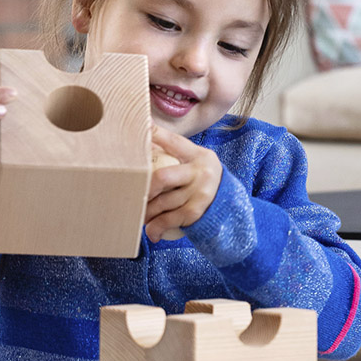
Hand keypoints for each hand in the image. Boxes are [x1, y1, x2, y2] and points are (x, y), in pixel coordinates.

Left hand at [144, 124, 221, 242]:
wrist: (230, 203)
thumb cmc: (202, 180)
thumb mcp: (195, 161)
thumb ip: (174, 153)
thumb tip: (143, 142)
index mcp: (197, 154)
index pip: (173, 141)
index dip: (156, 134)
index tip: (141, 128)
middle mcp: (200, 172)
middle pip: (163, 178)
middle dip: (144, 188)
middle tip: (130, 193)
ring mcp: (199, 193)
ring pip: (163, 202)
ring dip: (146, 211)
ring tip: (137, 213)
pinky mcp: (197, 212)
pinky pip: (171, 220)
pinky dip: (157, 227)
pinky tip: (150, 232)